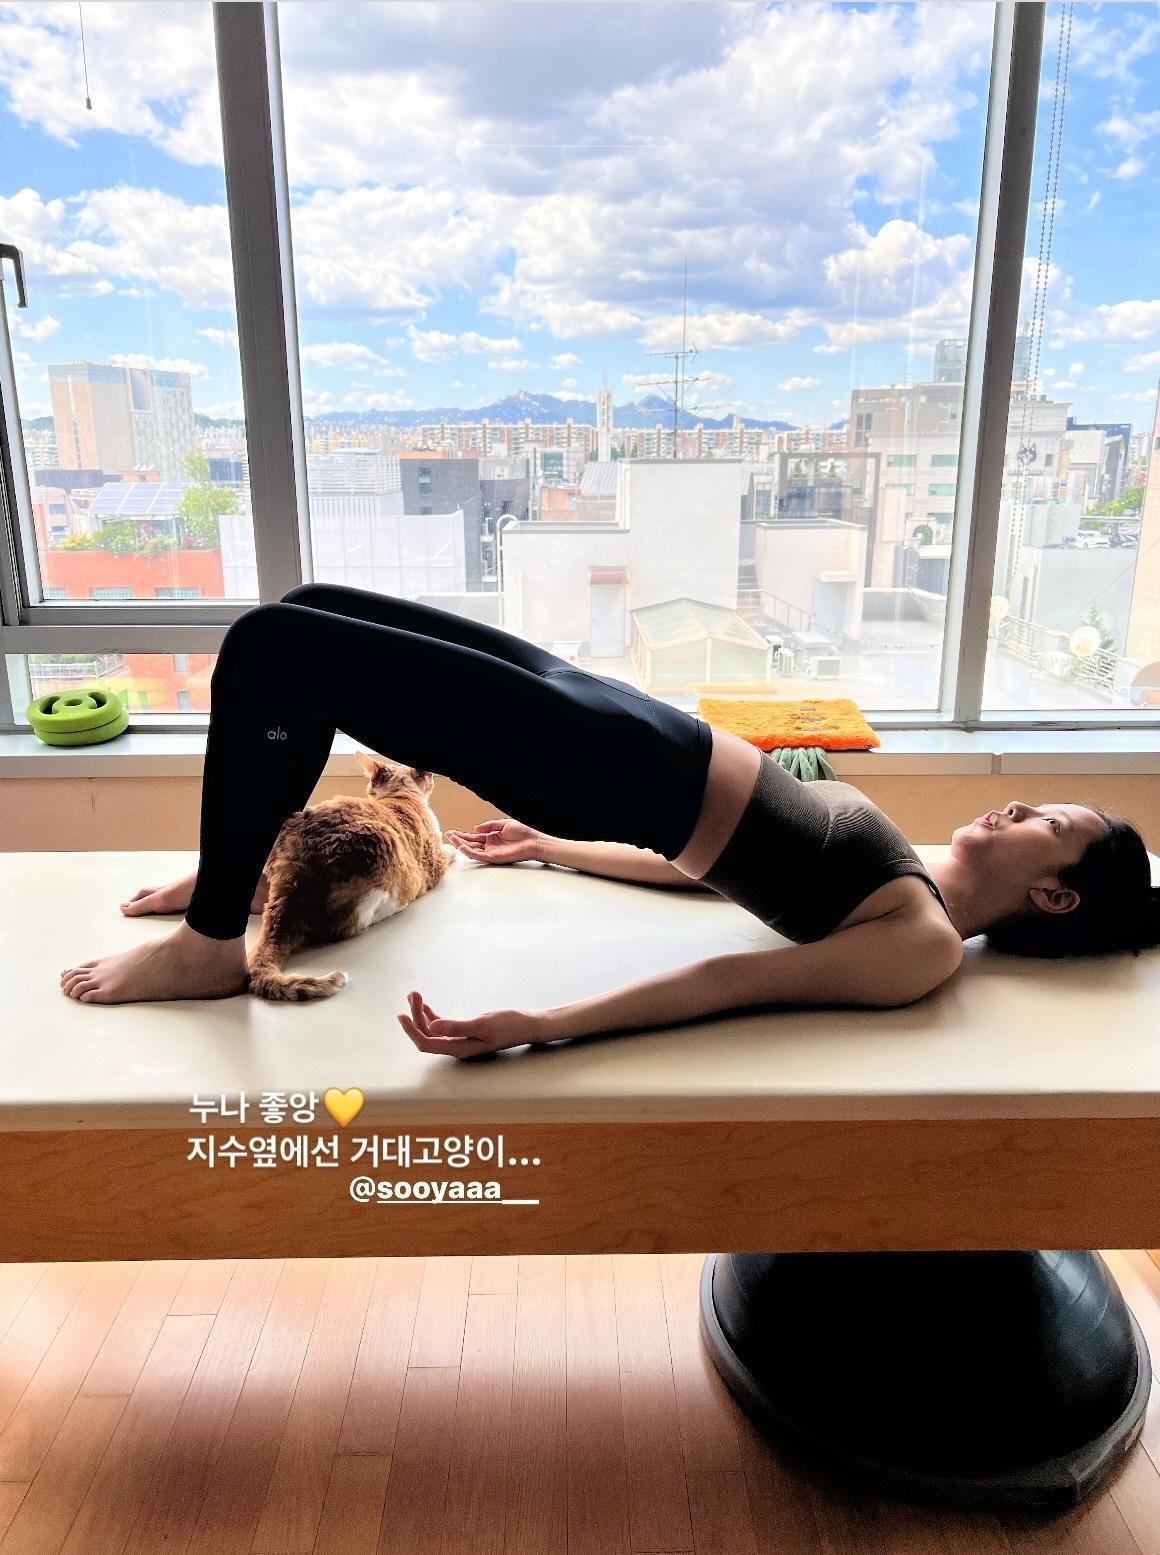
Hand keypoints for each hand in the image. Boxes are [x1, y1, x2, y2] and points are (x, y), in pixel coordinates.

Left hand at [397, 989, 552, 1059]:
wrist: (526, 1025)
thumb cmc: (508, 1025)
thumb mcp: (482, 1024)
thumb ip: (457, 1026)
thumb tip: (432, 1028)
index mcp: (459, 1048)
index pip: (427, 1043)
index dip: (412, 1031)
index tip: (402, 1015)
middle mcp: (456, 1047)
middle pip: (427, 1035)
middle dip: (416, 1016)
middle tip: (413, 994)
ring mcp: (459, 1040)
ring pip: (432, 1030)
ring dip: (421, 1013)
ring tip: (415, 994)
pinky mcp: (464, 1032)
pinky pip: (442, 1026)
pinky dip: (431, 1014)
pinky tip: (425, 1004)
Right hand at [442, 818, 544, 865]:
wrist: (533, 841)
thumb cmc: (522, 833)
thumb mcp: (503, 824)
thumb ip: (489, 826)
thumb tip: (475, 828)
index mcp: (490, 838)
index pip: (473, 838)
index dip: (461, 835)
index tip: (451, 832)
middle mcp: (489, 846)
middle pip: (470, 844)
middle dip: (458, 840)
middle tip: (447, 835)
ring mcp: (491, 853)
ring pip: (472, 850)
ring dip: (461, 845)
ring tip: (451, 839)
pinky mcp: (494, 858)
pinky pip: (479, 855)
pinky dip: (470, 852)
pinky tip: (462, 846)